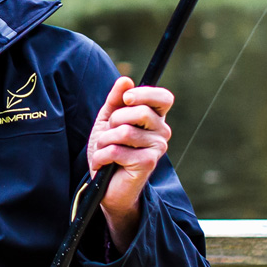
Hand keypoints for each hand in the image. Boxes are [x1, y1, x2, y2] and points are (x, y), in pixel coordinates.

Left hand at [88, 77, 173, 248]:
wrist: (105, 186)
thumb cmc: (109, 150)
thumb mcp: (108, 120)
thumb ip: (116, 100)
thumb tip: (126, 80)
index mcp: (156, 118)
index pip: (164, 98)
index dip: (145, 94)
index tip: (126, 99)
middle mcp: (162, 132)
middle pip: (139, 112)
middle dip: (113, 122)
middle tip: (108, 135)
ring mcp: (157, 148)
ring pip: (124, 132)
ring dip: (104, 141)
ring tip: (105, 150)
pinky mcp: (148, 163)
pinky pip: (117, 150)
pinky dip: (102, 156)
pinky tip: (105, 164)